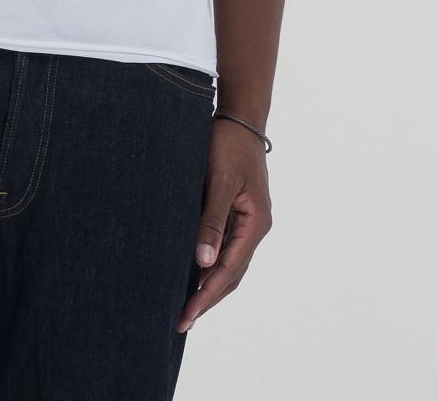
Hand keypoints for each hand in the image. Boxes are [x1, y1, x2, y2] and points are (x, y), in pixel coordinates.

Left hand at [175, 117, 272, 333]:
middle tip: (181, 322)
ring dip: (209, 286)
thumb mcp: (220, 181)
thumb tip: (204, 262)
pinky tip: (192, 272)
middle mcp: (254, 227)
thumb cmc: (228, 144)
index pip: (229, 270)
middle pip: (232, 274)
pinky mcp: (236, 212)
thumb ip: (212, 220)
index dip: (207, 294)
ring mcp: (247, 221)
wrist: (238, 115)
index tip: (186, 314)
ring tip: (186, 308)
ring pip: (228, 264)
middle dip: (207, 298)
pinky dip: (209, 264)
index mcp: (256, 223)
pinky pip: (223, 247)